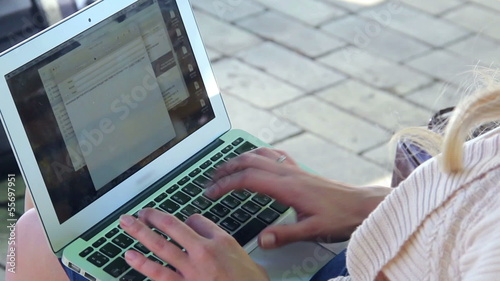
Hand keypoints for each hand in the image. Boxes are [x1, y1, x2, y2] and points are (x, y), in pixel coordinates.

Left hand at [120, 209, 268, 280]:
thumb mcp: (248, 260)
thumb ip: (229, 248)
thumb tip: (219, 245)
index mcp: (222, 241)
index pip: (197, 220)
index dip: (187, 219)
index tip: (182, 222)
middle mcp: (204, 252)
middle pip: (173, 227)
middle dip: (154, 218)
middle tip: (142, 213)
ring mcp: (191, 270)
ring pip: (160, 246)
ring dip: (141, 233)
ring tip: (127, 224)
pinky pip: (158, 274)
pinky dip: (142, 264)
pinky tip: (131, 256)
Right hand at [205, 147, 390, 248]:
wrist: (363, 205)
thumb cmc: (341, 217)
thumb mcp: (313, 231)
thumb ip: (285, 235)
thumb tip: (261, 240)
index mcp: (287, 187)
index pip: (247, 179)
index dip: (225, 184)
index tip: (211, 192)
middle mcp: (288, 173)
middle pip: (249, 161)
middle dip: (226, 168)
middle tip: (210, 179)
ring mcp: (294, 170)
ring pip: (260, 155)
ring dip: (239, 158)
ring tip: (225, 167)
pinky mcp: (300, 171)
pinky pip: (274, 155)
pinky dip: (259, 154)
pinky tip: (256, 158)